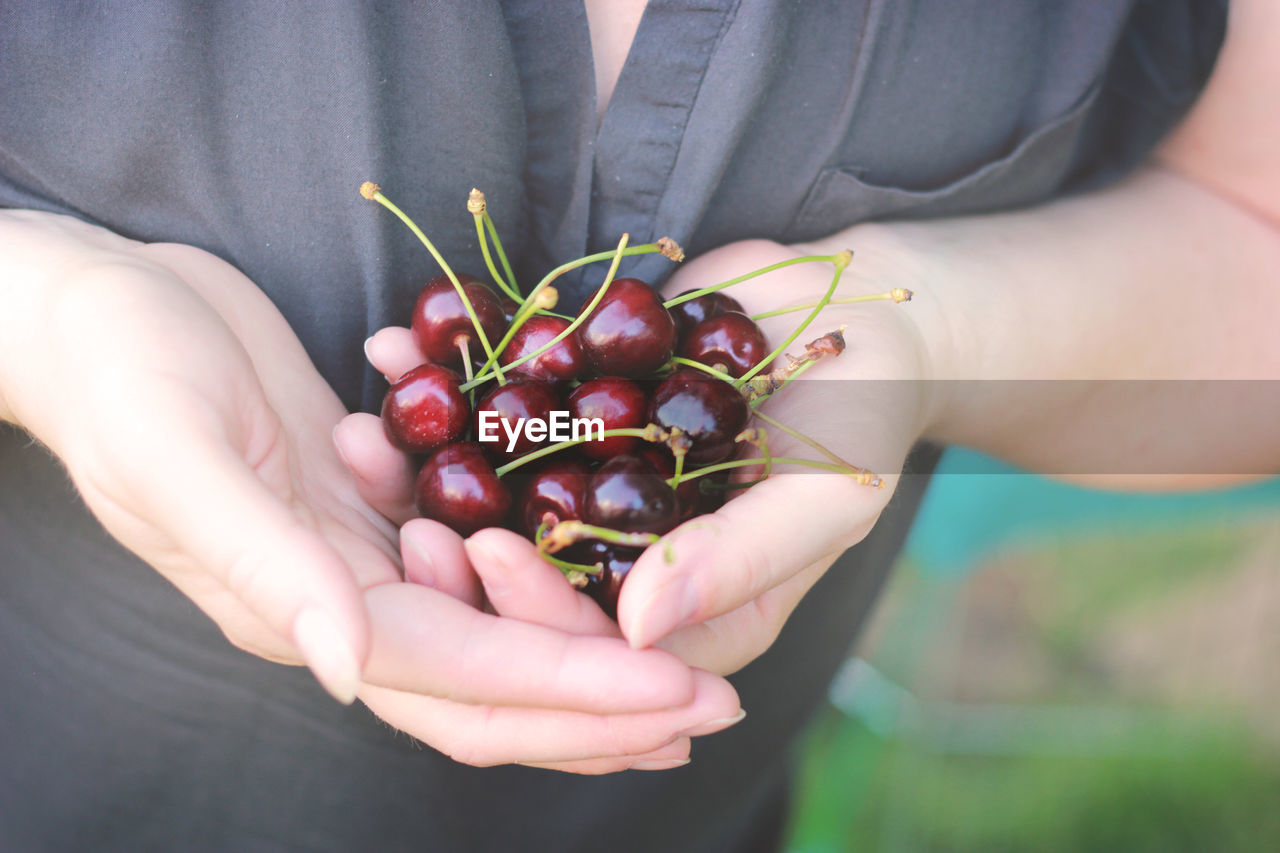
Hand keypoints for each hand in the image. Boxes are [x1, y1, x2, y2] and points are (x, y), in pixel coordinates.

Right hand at [2, 210, 738, 772]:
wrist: (95, 310)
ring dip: (586, 659)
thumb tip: (344, 669)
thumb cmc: (119, 372)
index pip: (466, 679)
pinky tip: (602, 576)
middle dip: (605, 707)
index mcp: (306, 610)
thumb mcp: (179, 454)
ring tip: (678, 668)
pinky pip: (473, 569)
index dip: (577, 693)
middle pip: (494, 691)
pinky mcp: (373, 506)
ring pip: (495, 640)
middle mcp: (342, 603)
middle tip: (715, 705)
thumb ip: (267, 561)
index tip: (681, 695)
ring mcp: (360, 559)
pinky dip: (541, 585)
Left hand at [352, 233, 932, 676]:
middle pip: (518, 580)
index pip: (591, 641)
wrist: (858, 323)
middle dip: (441, 544)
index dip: (533, 608)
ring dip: (417, 465)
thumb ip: (738, 562)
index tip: (483, 549)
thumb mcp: (822, 499)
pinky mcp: (571, 427)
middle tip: (384, 496)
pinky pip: (498, 414)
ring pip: (489, 496)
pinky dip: (445, 381)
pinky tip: (392, 344)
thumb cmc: (862, 422)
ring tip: (360, 428)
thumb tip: (636, 628)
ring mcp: (590, 495)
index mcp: (684, 618)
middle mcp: (622, 569)